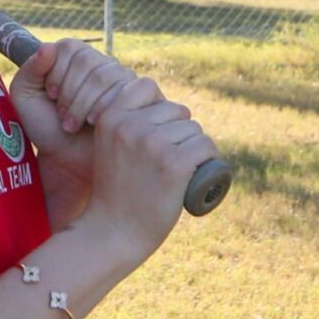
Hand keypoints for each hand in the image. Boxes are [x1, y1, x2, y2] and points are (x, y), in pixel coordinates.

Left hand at [11, 40, 141, 228]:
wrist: (67, 161)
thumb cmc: (46, 128)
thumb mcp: (25, 98)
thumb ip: (29, 70)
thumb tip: (48, 47)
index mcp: (74, 58)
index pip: (69, 48)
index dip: (57, 73)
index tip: (50, 96)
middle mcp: (100, 64)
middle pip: (89, 59)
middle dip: (70, 91)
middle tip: (62, 116)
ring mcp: (122, 79)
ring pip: (106, 74)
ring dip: (84, 103)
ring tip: (73, 125)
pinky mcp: (139, 97)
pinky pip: (127, 89)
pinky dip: (104, 108)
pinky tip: (96, 124)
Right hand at [78, 76, 217, 264]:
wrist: (112, 232)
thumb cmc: (115, 191)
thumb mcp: (110, 146)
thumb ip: (126, 123)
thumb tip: (164, 103)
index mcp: (110, 116)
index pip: (146, 86)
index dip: (158, 108)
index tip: (155, 134)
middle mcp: (130, 124)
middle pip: (176, 111)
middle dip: (178, 133)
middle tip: (165, 164)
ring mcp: (152, 142)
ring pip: (193, 130)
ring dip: (193, 149)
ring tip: (176, 174)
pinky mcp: (174, 163)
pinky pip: (206, 148)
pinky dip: (208, 162)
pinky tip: (195, 177)